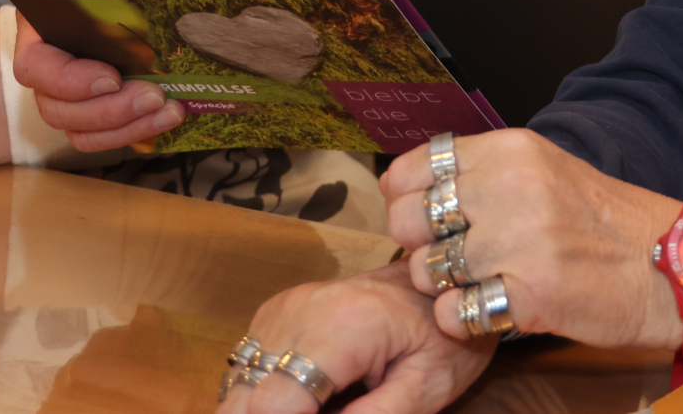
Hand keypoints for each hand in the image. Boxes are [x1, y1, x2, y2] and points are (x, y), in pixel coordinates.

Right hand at [11, 18, 183, 151]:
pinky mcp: (94, 116)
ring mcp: (68, 101)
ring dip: (128, 127)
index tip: (112, 77)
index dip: (71, 81)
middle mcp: (46, 75)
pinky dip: (137, 133)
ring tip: (170, 110)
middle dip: (110, 110)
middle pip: (58, 110)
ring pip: (81, 133)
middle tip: (155, 95)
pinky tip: (167, 118)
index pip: (35, 69)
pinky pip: (105, 138)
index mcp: (38, 36)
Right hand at [222, 259, 492, 413]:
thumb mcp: (425, 389)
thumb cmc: (443, 337)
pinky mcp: (274, 313)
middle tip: (330, 407)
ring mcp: (282, 309)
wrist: (440, 282)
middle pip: (245, 397)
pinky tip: (305, 395)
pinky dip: (267, 391)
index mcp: (342, 327)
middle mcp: (300, 311)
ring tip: (321, 401)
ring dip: (269, 406)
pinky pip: (249, 368)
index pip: (273, 402)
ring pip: (239, 386)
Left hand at [384, 130, 682, 351]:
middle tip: (453, 258)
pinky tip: (495, 308)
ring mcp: (521, 239)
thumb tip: (406, 185)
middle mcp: (512, 186)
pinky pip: (453, 312)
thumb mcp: (545, 170)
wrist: (668, 267)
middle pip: (409, 218)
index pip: (416, 166)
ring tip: (481, 283)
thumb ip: (483, 172)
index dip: (406, 198)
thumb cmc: (603, 225)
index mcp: (513, 150)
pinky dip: (464, 319)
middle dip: (421, 246)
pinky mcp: (529, 292)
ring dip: (444, 286)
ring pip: (426, 268)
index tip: (423, 217)